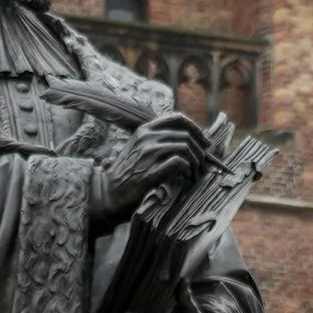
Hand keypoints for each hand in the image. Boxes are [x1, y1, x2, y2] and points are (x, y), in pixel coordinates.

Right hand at [85, 113, 212, 228]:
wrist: (108, 194)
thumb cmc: (127, 175)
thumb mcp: (138, 149)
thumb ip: (157, 141)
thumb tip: (185, 141)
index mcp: (145, 130)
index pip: (177, 118)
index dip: (195, 128)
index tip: (204, 143)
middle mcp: (147, 137)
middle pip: (185, 134)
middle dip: (200, 150)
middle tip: (204, 164)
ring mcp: (148, 154)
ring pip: (184, 147)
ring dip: (196, 161)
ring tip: (196, 173)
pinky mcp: (150, 171)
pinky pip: (178, 162)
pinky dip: (187, 169)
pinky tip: (187, 177)